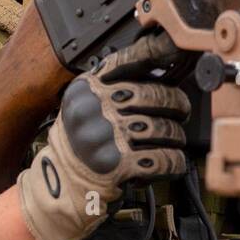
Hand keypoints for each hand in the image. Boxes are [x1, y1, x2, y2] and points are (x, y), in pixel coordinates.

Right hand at [16, 32, 189, 239]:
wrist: (58, 188)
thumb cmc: (79, 145)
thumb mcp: (85, 106)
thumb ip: (114, 86)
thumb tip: (162, 69)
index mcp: (87, 88)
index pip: (128, 61)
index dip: (159, 52)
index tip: (178, 51)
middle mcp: (94, 108)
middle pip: (156, 95)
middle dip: (177, 105)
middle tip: (181, 111)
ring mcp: (106, 137)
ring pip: (164, 128)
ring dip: (177, 136)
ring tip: (174, 140)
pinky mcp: (118, 166)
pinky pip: (163, 159)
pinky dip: (175, 162)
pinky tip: (172, 163)